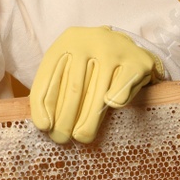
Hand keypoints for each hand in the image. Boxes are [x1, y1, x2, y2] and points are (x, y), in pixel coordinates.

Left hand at [29, 27, 164, 143]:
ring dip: (88, 121)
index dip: (43, 104)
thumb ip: (54, 86)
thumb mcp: (70, 64)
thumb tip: (44, 123)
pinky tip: (110, 106)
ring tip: (81, 137)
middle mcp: (90, 41)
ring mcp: (115, 50)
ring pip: (98, 94)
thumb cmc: (93, 63)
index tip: (44, 127)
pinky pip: (122, 89)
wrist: (130, 47)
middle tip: (61, 139)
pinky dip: (115, 101)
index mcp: (68, 41)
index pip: (48, 76)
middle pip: (73, 88)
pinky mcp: (137, 61)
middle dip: (65, 119)